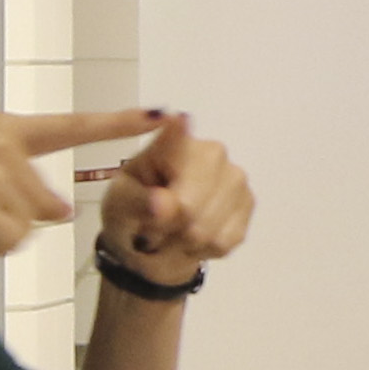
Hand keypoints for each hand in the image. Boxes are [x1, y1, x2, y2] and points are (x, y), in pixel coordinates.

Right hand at [0, 107, 140, 271]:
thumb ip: (19, 185)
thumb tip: (62, 211)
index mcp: (0, 130)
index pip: (71, 126)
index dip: (119, 122)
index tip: (163, 114)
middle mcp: (0, 142)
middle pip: (45, 204)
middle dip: (12, 223)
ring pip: (28, 227)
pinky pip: (10, 242)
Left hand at [93, 112, 254, 282]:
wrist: (150, 237)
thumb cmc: (132, 210)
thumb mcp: (120, 204)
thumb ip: (137, 203)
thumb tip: (165, 205)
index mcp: (171, 143)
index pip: (177, 135)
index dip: (177, 131)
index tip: (178, 119)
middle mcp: (212, 151)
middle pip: (190, 207)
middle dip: (168, 228)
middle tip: (155, 226)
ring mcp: (235, 177)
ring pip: (207, 231)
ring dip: (183, 243)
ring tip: (174, 232)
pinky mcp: (248, 203)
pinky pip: (223, 242)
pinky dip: (203, 250)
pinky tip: (194, 238)